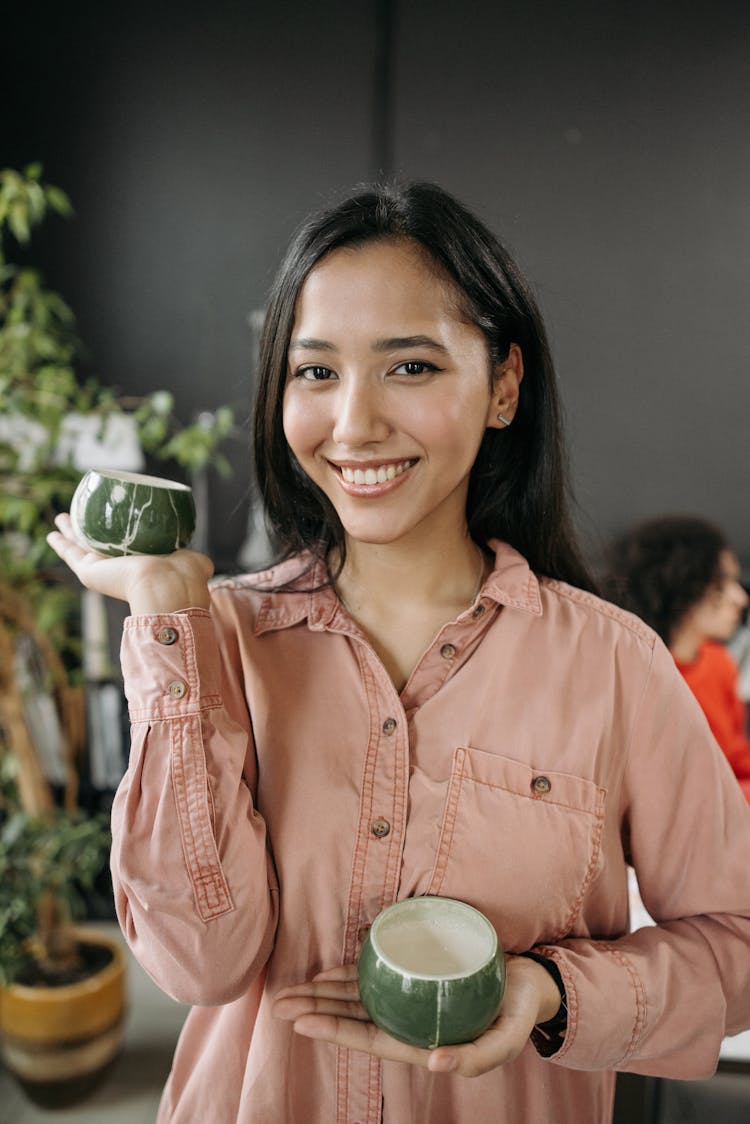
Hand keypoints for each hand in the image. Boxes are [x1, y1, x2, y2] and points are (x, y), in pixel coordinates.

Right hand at [47, 513, 213, 612]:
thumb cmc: (184, 576)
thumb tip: (196, 559)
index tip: (113, 522)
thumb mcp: (190, 560)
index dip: (118, 536)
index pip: (126, 548)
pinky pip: (72, 555)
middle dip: (89, 532)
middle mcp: (121, 569)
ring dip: (70, 533)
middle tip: (80, 518)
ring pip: (81, 547)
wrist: (167, 586)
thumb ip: (191, 558)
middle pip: (99, 546)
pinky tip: (52, 534)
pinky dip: (61, 545)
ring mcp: (104, 571)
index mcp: (142, 566)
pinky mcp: (91, 572)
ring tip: (61, 518)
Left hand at [272, 954, 560, 1077]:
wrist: (534, 984)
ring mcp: (412, 1000)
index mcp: (425, 1043)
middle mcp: (411, 1023)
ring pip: (359, 998)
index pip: (371, 1038)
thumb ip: (476, 1057)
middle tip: (278, 1003)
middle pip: (355, 1018)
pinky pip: (377, 976)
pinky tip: (327, 973)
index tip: (302, 1021)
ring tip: (290, 991)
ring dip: (324, 995)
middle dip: (316, 1011)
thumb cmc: (519, 1013)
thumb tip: (433, 1063)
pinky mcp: (417, 976)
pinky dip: (350, 975)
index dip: (335, 1030)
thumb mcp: (506, 1039)